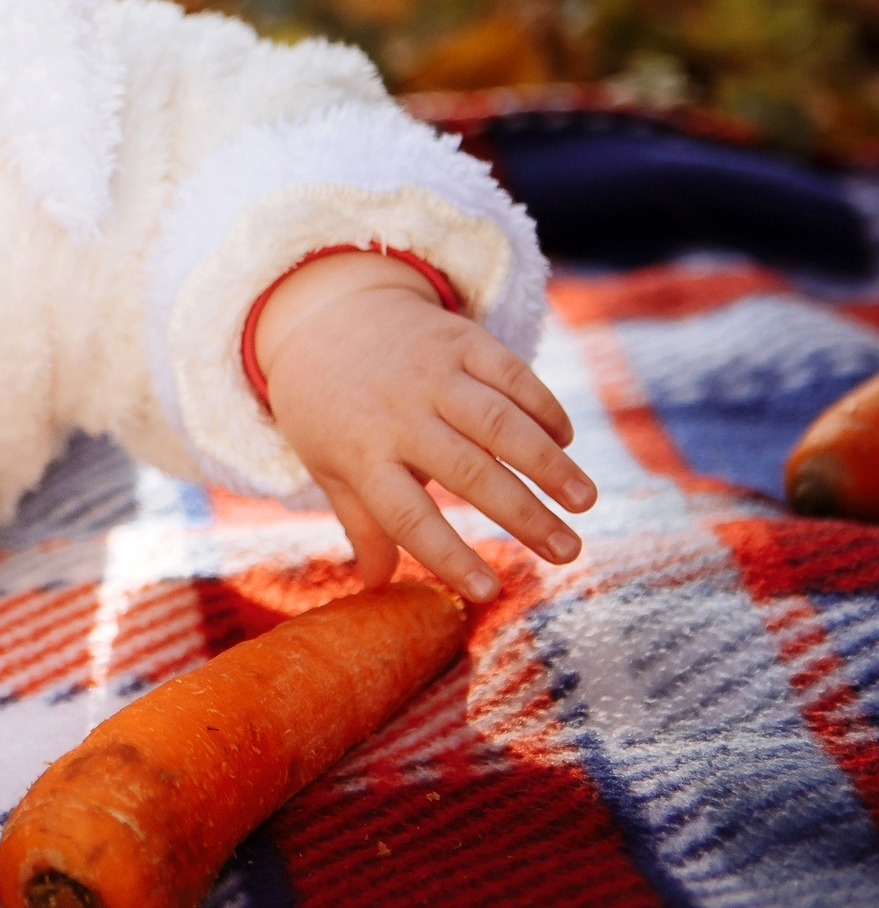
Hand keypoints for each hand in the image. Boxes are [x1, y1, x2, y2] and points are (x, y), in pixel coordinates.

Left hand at [258, 252, 596, 603]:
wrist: (323, 315)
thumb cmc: (330, 408)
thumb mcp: (330, 465)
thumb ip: (362, 524)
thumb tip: (376, 588)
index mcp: (362, 454)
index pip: (407, 514)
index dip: (448, 555)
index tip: (490, 592)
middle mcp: (398, 414)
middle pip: (468, 471)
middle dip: (523, 514)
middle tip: (568, 552)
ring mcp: (430, 373)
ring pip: (498, 421)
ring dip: (547, 462)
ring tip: (584, 501)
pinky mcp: (459, 339)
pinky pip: (510, 372)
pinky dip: (543, 406)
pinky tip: (565, 439)